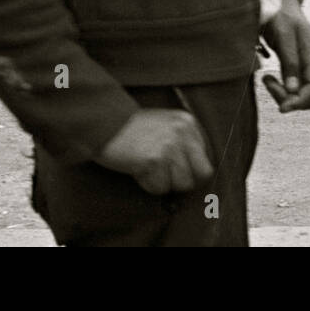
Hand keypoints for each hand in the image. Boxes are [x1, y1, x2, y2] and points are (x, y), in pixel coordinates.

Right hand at [94, 108, 212, 194]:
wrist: (104, 123)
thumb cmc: (133, 129)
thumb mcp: (166, 125)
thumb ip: (184, 143)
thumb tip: (198, 174)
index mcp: (188, 123)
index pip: (205, 161)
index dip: (189, 170)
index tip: (172, 168)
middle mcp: (182, 132)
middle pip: (200, 175)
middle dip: (181, 180)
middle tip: (162, 172)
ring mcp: (169, 146)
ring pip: (181, 184)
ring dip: (163, 182)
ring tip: (148, 167)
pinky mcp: (154, 160)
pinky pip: (159, 188)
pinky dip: (147, 184)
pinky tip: (137, 168)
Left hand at [262, 0, 309, 111]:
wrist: (284, 5)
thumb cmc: (283, 17)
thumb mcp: (284, 35)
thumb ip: (290, 62)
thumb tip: (292, 90)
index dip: (300, 102)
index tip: (281, 108)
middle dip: (289, 98)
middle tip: (267, 81)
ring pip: (302, 95)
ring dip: (284, 95)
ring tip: (266, 79)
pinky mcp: (301, 68)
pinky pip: (296, 88)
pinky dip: (283, 89)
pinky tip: (269, 77)